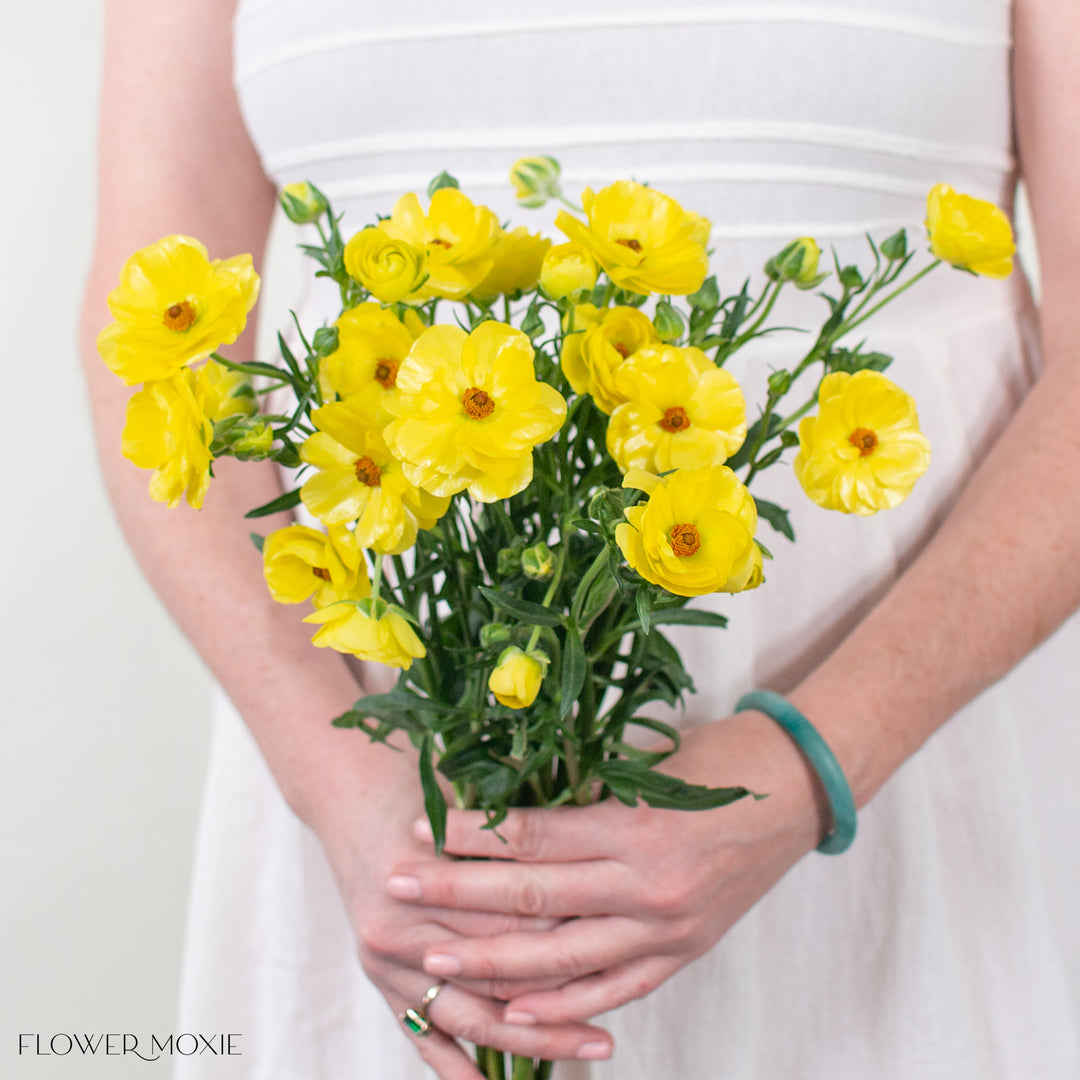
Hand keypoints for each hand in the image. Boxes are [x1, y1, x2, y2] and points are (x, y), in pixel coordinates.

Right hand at [309, 735, 615, 1078]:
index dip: (565, 929)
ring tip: (591, 1047)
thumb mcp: (465, 800)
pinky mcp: (380, 980)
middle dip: (558, 997)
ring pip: (470, 1015)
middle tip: (613, 1020)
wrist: (353, 794)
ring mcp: (386, 961)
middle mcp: (398, 926)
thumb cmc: (419, 788)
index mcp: (418, 874)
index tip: (619, 940)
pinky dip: (459, 1067)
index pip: (508, 916)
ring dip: (532, 1040)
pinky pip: (424, 1036)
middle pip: (495, 974)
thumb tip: (589, 857)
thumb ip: (511, 834)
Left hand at [386, 711, 826, 1026]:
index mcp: (639, 826)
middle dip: (457, 897)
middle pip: (535, 900)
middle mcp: (649, 886)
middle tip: (395, 888)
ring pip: (564, 961)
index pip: (537, 836)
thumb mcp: (649, 766)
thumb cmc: (722, 761)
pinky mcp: (682, 954)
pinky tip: (514, 1014)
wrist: (800, 792)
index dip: (474, 834)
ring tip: (434, 957)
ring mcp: (667, 930)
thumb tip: (509, 805)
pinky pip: (612, 990)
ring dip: (492, 962)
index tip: (423, 828)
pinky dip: (562, 1007)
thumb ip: (584, 793)